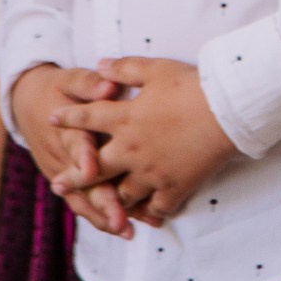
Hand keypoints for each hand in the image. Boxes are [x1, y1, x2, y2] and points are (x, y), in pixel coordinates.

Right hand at [9, 64, 133, 236]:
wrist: (27, 103)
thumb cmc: (58, 89)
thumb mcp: (70, 79)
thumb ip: (89, 84)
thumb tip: (109, 85)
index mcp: (64, 129)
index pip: (74, 145)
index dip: (83, 158)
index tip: (92, 171)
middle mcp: (61, 156)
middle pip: (80, 183)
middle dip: (100, 202)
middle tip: (120, 221)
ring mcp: (60, 173)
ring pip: (81, 199)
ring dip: (103, 217)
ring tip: (127, 232)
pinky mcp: (64, 182)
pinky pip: (82, 202)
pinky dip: (101, 217)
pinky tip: (126, 229)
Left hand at [51, 58, 238, 227]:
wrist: (228, 110)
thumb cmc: (193, 85)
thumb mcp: (156, 69)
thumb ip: (124, 69)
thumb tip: (100, 65)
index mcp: (125, 119)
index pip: (88, 118)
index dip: (68, 117)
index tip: (53, 119)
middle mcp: (132, 150)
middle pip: (94, 169)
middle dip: (73, 177)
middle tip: (57, 185)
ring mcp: (152, 172)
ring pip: (123, 194)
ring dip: (111, 199)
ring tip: (101, 205)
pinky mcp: (175, 187)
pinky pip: (157, 206)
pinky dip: (151, 211)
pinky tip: (148, 215)